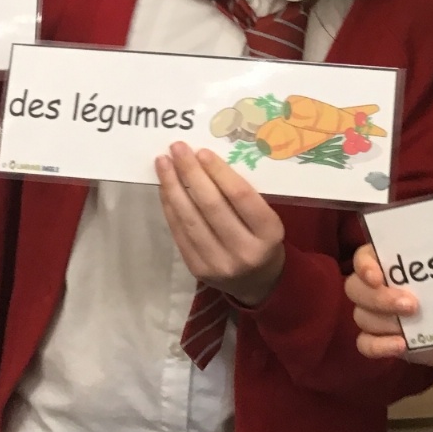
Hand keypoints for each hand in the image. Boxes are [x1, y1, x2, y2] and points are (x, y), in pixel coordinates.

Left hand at [156, 144, 285, 307]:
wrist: (258, 283)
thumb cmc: (262, 238)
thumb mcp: (266, 218)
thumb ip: (243, 195)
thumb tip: (205, 160)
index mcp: (269, 233)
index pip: (240, 196)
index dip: (219, 172)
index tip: (201, 151)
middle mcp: (245, 251)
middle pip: (212, 206)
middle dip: (191, 173)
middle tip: (177, 148)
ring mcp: (219, 263)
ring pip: (190, 219)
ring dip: (173, 187)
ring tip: (163, 163)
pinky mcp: (198, 270)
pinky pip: (179, 233)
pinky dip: (170, 207)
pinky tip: (165, 188)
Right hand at [346, 243, 432, 368]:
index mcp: (389, 263)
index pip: (363, 257)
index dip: (364, 265)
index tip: (378, 277)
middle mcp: (376, 287)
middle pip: (354, 288)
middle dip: (379, 298)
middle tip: (411, 305)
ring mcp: (376, 316)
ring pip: (361, 316)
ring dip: (385, 322)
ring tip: (412, 325)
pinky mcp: (380, 341)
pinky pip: (365, 344)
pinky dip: (379, 346)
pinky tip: (401, 345)